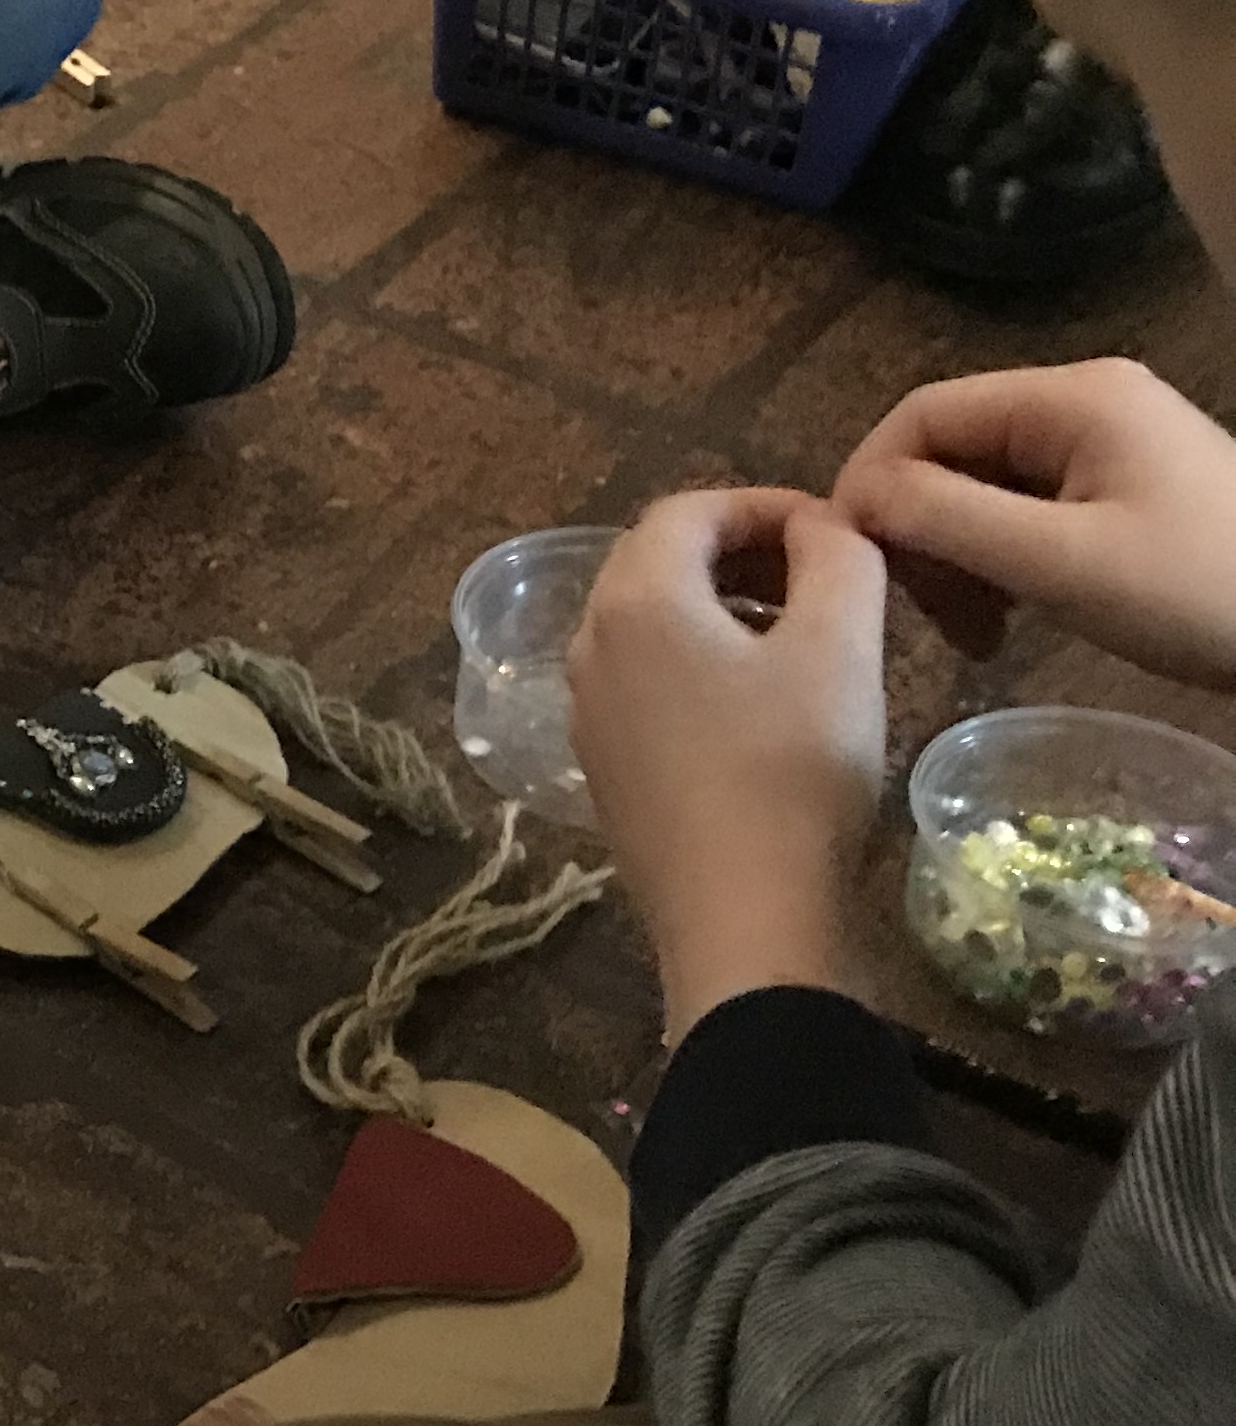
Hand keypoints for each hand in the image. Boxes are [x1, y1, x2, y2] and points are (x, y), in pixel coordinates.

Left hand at [568, 489, 889, 1039]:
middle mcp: (588, 647)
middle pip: (657, 561)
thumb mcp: (840, 649)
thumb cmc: (794, 772)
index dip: (766, 504)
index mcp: (635, 602)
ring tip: (804, 632)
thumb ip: (837, 559)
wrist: (742, 921)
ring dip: (722, 607)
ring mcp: (586, 712)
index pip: (687, 510)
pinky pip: (645, 683)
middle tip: (823, 573)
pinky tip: (762, 702)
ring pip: (649, 624)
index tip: (837, 532)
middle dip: (741, 551)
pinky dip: (699, 663)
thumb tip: (820, 524)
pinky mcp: (603, 767)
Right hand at [829, 358, 1235, 685]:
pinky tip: (1010, 618)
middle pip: (953, 449)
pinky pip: (1031, 509)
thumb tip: (854, 498)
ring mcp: (1113, 444)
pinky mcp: (1130, 488)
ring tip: (971, 633)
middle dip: (919, 530)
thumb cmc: (1200, 592)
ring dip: (958, 556)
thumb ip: (947, 519)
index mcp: (1072, 398)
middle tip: (923, 616)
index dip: (870, 482)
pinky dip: (1002, 562)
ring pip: (986, 485)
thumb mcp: (1061, 563)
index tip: (854, 565)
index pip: (923, 414)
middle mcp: (1087, 402)